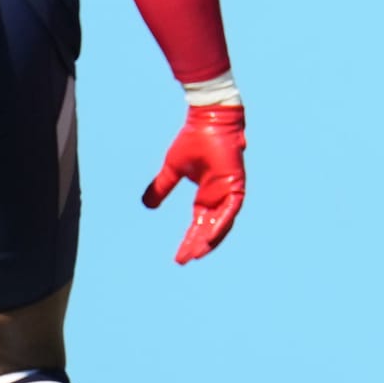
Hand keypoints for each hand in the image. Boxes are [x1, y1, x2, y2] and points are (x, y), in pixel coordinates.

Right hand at [143, 104, 245, 264]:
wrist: (206, 121)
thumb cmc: (193, 140)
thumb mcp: (172, 169)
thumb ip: (162, 187)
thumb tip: (147, 205)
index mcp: (207, 196)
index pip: (199, 225)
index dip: (190, 241)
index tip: (179, 258)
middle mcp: (219, 197)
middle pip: (209, 229)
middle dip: (197, 245)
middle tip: (184, 261)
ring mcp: (229, 192)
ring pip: (221, 224)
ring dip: (210, 240)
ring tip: (196, 254)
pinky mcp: (236, 186)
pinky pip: (230, 211)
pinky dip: (221, 224)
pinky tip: (210, 237)